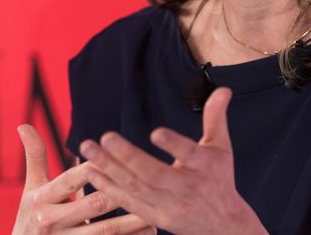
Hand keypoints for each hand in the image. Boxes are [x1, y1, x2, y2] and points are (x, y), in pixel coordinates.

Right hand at [12, 124, 156, 233]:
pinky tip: (150, 230)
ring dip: (132, 221)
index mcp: (41, 198)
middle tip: (147, 180)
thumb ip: (35, 157)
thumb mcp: (30, 189)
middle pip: (92, 204)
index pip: (70, 179)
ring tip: (155, 211)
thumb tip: (23, 125)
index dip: (93, 167)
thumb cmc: (30, 218)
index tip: (117, 154)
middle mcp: (50, 220)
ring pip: (104, 231)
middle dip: (120, 192)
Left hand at [78, 87, 266, 234]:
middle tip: (105, 137)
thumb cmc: (219, 179)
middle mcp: (186, 189)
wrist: (223, 226)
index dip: (174, 145)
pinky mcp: (154, 217)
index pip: (190, 155)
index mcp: (205, 168)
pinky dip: (107, 187)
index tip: (156, 132)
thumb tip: (223, 89)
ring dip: (108, 168)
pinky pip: (126, 201)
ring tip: (88, 148)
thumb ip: (216, 118)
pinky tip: (89, 170)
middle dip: (127, 156)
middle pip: (153, 174)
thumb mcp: (221, 148)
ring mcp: (168, 206)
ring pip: (135, 187)